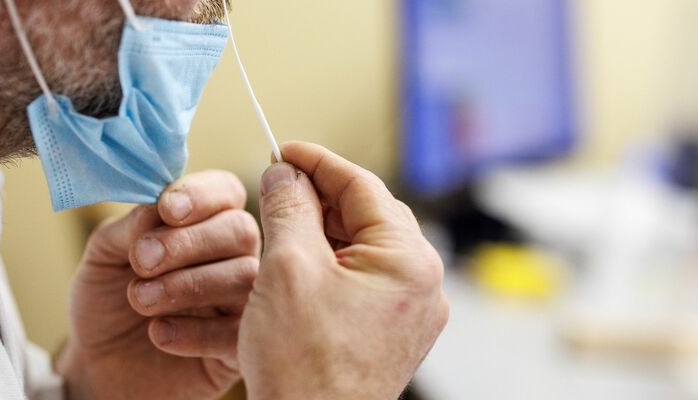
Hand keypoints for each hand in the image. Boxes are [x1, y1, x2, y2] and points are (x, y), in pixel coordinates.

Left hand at [57, 171, 259, 399]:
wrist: (100, 367)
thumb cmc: (108, 303)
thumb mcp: (103, 257)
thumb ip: (129, 228)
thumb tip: (156, 208)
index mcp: (206, 223)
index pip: (225, 191)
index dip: (202, 195)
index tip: (167, 209)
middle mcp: (233, 257)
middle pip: (240, 230)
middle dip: (190, 242)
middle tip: (141, 261)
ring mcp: (242, 301)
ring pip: (245, 277)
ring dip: (188, 284)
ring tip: (140, 300)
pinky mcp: (239, 346)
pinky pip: (239, 331)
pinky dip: (196, 332)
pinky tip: (158, 333)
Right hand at [239, 142, 448, 399]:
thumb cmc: (304, 366)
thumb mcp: (287, 269)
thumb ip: (289, 208)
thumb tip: (285, 174)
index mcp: (408, 260)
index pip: (363, 186)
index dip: (318, 162)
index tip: (285, 150)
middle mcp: (421, 283)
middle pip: (367, 215)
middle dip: (319, 197)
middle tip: (276, 187)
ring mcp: (410, 311)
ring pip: (363, 247)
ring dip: (321, 231)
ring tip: (279, 226)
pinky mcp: (392, 331)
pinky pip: (364, 279)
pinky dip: (331, 263)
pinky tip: (297, 264)